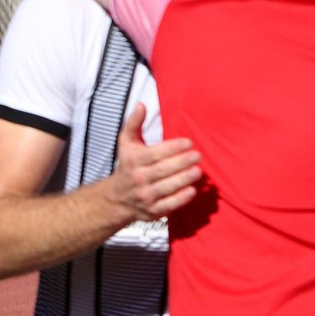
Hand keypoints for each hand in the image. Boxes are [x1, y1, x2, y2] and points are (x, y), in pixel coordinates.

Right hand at [106, 104, 201, 221]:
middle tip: (198, 156)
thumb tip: (141, 105)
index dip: (172, 148)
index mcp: (134, 161)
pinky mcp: (152, 211)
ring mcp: (145, 196)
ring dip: (184, 179)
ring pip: (167, 187)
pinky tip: (192, 190)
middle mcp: (138, 179)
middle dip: (182, 162)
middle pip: (163, 170)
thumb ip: (134, 124)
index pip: (155, 153)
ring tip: (198, 172)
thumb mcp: (126, 144)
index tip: (188, 142)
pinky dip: (180, 198)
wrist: (116, 199)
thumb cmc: (127, 165)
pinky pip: (168, 205)